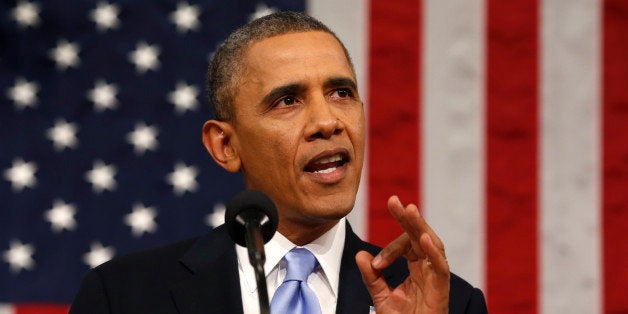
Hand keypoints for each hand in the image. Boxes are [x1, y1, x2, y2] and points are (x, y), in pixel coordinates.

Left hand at [356, 195, 449, 312]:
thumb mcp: (382, 297)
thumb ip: (372, 276)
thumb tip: (360, 254)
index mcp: (417, 268)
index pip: (406, 245)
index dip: (390, 249)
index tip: (376, 263)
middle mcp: (429, 269)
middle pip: (420, 236)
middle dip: (407, 218)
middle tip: (393, 201)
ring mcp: (436, 278)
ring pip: (433, 245)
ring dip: (420, 227)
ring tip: (410, 210)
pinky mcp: (442, 291)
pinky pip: (440, 268)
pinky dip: (433, 252)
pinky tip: (422, 238)